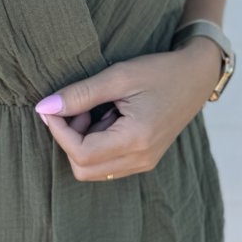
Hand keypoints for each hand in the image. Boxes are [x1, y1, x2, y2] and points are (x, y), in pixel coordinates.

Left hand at [35, 42, 223, 182]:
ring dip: (82, 142)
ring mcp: (143, 162)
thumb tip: (44, 107)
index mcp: (136, 139)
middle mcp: (141, 159)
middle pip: (82, 169)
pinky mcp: (143, 159)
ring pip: (93, 169)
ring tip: (95, 109)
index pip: (80, 153)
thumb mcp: (119, 76)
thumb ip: (80, 94)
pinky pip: (107, 164)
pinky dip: (96, 144)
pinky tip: (106, 117)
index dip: (58, 131)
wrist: (196, 77)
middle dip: (68, 139)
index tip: (51, 107)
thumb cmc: (160, 71)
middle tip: (75, 108)